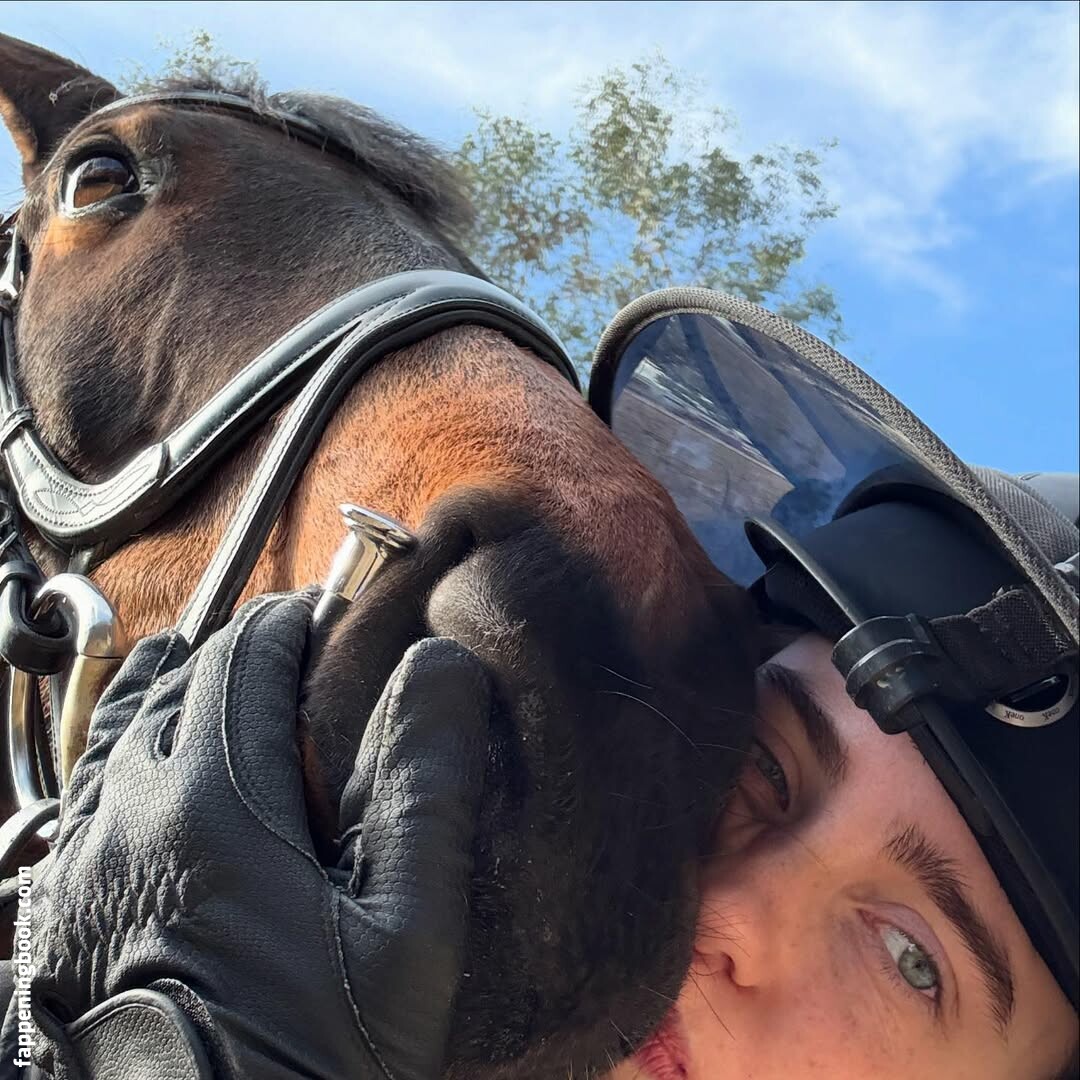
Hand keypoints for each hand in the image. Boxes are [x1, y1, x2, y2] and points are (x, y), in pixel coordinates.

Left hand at [4, 592, 491, 1078]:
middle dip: (241, 651)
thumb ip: (425, 783)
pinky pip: (85, 782)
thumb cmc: (312, 1055)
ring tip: (223, 681)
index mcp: (215, 800)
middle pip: (179, 678)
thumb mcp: (408, 927)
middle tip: (291, 656)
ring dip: (177, 686)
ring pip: (120, 721)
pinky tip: (159, 757)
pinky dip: (129, 741)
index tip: (323, 618)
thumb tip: (440, 665)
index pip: (245, 658)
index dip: (291, 624)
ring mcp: (78, 856)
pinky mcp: (55, 901)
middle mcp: (128, 809)